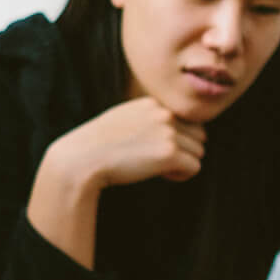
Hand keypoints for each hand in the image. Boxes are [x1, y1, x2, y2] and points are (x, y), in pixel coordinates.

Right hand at [51, 96, 206, 190]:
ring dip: (183, 164)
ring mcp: (168, 132)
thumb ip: (148, 120)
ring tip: (158, 169)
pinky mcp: (170, 153)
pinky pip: (194, 167)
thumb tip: (175, 135)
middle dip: (185, 151)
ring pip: (198, 152)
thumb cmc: (98, 146)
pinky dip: (181, 176)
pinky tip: (161, 176)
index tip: (154, 150)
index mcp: (153, 104)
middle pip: (198, 136)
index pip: (186, 121)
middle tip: (160, 163)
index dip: (176, 139)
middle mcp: (163, 114)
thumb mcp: (123, 120)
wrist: (81, 159)